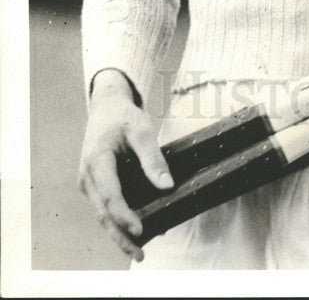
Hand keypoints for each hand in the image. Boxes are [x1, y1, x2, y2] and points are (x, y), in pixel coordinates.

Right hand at [78, 69, 172, 260]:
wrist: (105, 108)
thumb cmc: (124, 117)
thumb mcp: (141, 129)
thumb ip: (153, 157)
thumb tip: (167, 186)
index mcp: (96, 161)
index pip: (110, 196)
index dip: (125, 215)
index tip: (141, 230)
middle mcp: (88, 177)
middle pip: (103, 214)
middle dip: (120, 236)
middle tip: (140, 254)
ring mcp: (89, 183)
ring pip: (102, 215)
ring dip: (119, 233)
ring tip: (140, 250)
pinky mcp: (95, 186)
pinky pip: (105, 207)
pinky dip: (119, 220)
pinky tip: (138, 230)